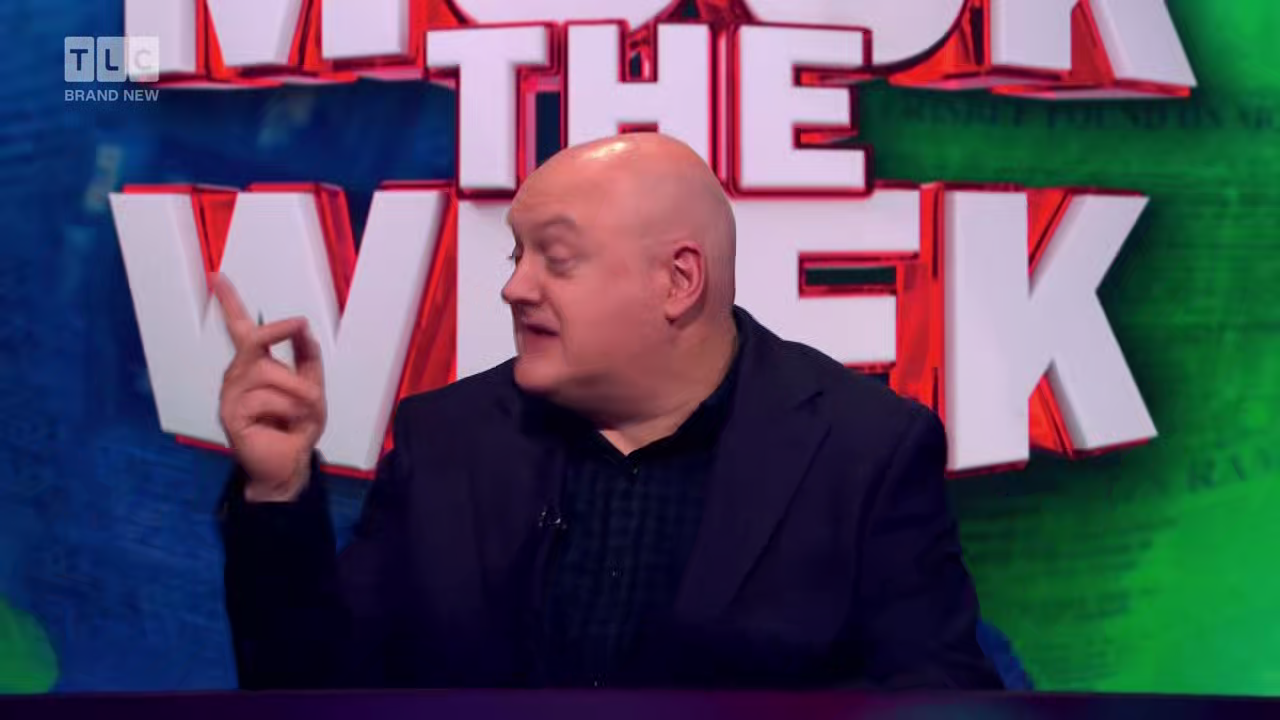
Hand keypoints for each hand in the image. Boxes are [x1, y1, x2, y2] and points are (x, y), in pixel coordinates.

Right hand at [215, 274, 326, 501]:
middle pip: (253, 340)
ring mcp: (231, 394)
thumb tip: (304, 328)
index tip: (217, 276)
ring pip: (269, 373)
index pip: (240, 328)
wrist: (288, 464)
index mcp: (255, 365)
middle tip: (297, 324)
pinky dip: (288, 409)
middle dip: (277, 330)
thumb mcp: (312, 387)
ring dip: (298, 391)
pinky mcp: (231, 414)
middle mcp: (238, 374)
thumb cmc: (297, 426)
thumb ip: (308, 358)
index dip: (229, 302)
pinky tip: (284, 424)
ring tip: (303, 411)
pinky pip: (266, 399)